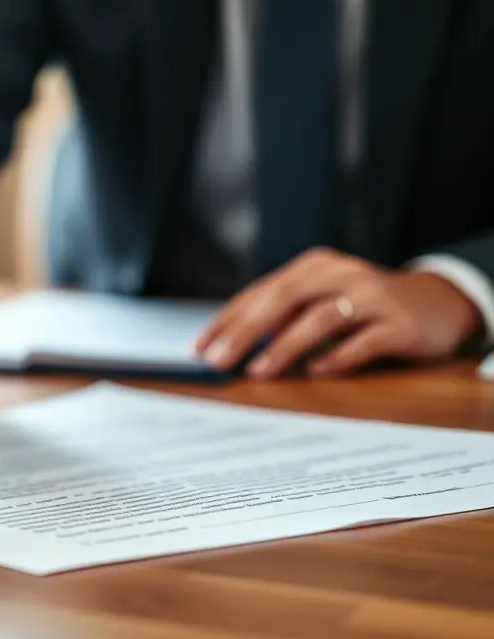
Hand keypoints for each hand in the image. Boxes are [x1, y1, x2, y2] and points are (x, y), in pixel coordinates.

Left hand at [194, 247, 480, 377]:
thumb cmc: (364, 305)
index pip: (259, 292)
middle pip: (282, 299)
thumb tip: (234, 343)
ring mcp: (372, 297)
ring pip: (320, 318)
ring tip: (258, 371)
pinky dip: (338, 356)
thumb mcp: (321, 300)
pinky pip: (364, 340)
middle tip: (217, 360)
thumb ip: (283, 316)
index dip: (226, 320)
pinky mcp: (400, 324)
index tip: (199, 348)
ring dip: (285, 346)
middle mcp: (340, 273)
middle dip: (244, 331)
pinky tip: (317, 372)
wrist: (438, 302)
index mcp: (313, 266)